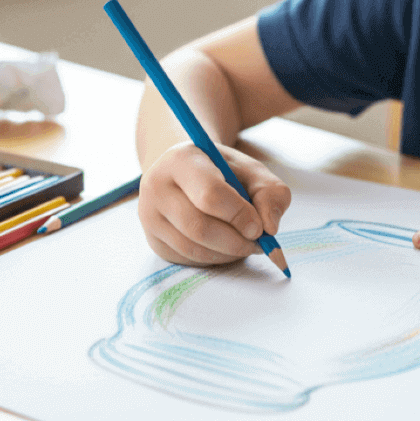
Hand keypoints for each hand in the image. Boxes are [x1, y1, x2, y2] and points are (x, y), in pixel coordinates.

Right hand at [138, 141, 291, 265]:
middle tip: (257, 242)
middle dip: (235, 242)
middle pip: (198, 227)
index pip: (209, 195)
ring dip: (227, 254)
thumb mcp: (251, 170)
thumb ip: (270, 192)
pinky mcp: (154, 241)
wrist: (186, 174)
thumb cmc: (222, 171)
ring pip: (193, 249)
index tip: (259, 227)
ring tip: (245, 243)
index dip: (239, 215)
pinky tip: (225, 246)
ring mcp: (149, 216)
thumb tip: (269, 227)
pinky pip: (188, 259)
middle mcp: (156, 187)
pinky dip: (214, 259)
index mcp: (181, 160)